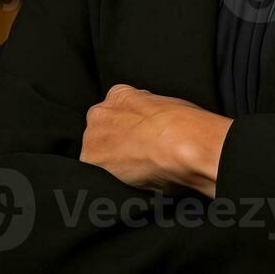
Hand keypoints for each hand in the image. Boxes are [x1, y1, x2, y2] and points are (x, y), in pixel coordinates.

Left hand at [79, 84, 231, 196]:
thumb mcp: (168, 107)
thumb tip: (154, 127)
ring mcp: (92, 136)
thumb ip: (150, 114)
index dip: (127, 128)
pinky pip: (94, 173)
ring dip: (110, 162)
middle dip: (115, 144)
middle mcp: (101, 112)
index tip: (138, 138)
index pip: (116, 111)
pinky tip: (129, 180)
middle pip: (101, 131)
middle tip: (137, 156)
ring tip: (136, 171)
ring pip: (95, 152)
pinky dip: (109, 179)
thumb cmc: (184, 126)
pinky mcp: (90, 160)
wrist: (181, 144)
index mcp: (120, 94)